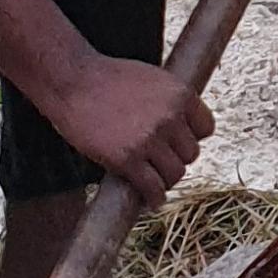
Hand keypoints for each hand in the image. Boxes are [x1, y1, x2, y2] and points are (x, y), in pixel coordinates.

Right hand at [51, 58, 212, 204]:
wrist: (71, 81)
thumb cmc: (107, 78)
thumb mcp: (151, 78)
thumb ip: (170, 101)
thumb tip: (183, 126)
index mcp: (180, 94)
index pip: (206, 128)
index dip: (191, 137)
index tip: (177, 143)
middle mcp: (170, 117)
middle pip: (191, 153)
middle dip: (175, 158)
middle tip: (158, 160)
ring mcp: (149, 139)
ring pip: (175, 173)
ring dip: (165, 179)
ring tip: (152, 179)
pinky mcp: (127, 159)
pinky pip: (152, 188)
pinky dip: (153, 198)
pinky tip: (149, 200)